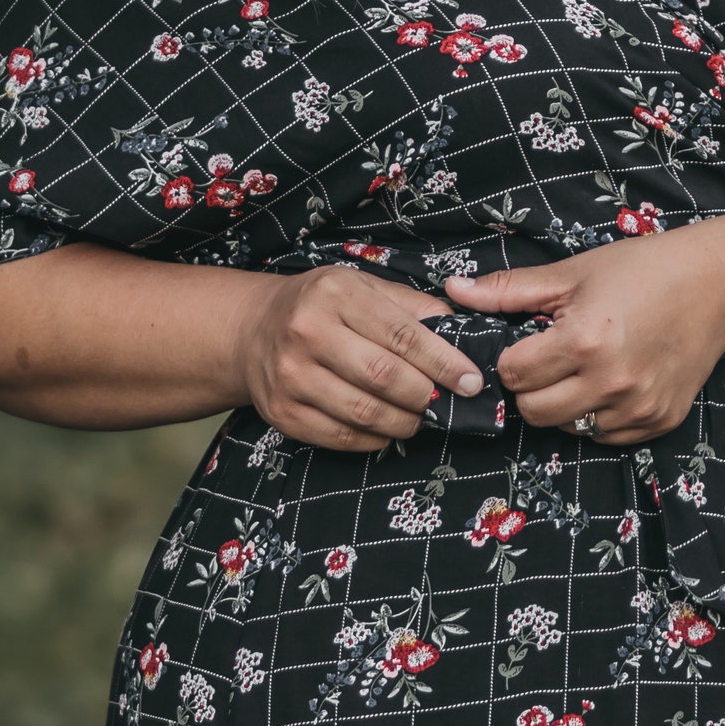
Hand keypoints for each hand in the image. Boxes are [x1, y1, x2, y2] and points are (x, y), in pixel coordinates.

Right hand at [236, 265, 484, 449]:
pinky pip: (341, 437)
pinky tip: (388, 427)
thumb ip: (411, 307)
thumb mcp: (362, 287)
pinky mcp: (282, 412)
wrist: (252, 330)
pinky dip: (375, 438)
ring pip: (364, 412)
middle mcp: (306, 332)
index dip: (444, 362)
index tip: (472, 382)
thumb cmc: (319, 306)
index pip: (402, 334)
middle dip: (425, 396)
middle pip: (383, 377)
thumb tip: (461, 333)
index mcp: (335, 294)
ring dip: (404, 422)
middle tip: (444, 402)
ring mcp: (290, 375)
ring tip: (419, 416)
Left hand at [441, 237, 724, 446]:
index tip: (528, 342)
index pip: (513, 374)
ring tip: (582, 370)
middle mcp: (611, 382)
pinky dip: (597, 417)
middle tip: (549, 359)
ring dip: (563, 404)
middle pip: (534, 412)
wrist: (716, 288)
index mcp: (584, 341)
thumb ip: (509, 291)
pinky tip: (609, 384)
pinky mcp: (658, 422)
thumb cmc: (641, 272)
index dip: (511, 358)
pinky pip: (604, 436)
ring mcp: (637, 408)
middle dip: (530, 387)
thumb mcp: (572, 274)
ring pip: (568, 428)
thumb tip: (454, 292)